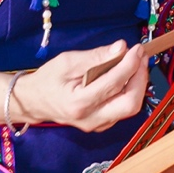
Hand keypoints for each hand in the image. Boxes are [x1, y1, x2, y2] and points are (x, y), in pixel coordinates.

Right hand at [14, 40, 147, 132]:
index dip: (130, 64)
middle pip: (130, 104)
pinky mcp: (102, 125)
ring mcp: (97, 125)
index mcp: (79, 103)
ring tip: (135, 63)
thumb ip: (96, 56)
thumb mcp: (67, 62)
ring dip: (138, 84)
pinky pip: (123, 109)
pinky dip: (130, 91)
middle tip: (140, 57)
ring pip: (130, 107)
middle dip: (141, 78)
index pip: (114, 83)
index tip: (137, 48)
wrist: (33, 102)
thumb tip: (121, 47)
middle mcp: (91, 118)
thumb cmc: (47, 79)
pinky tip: (127, 76)